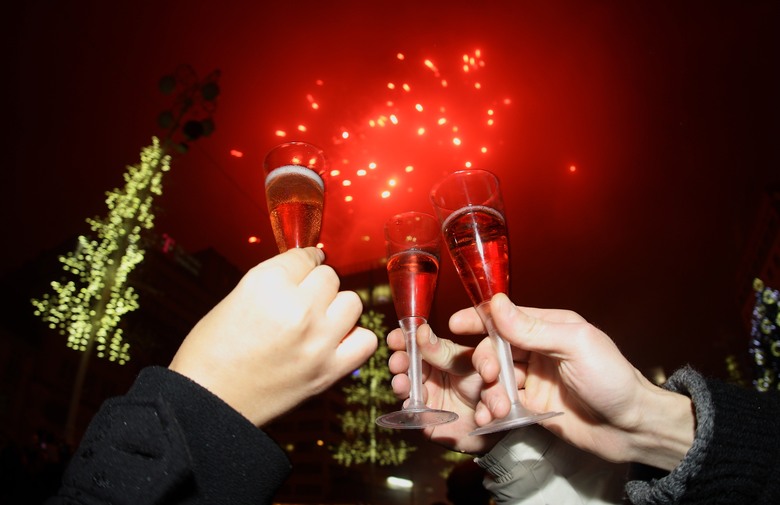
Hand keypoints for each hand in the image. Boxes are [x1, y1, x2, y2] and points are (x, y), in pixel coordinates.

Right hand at [170, 247, 377, 426]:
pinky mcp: (328, 370)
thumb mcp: (235, 299)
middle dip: (316, 286)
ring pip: (352, 302)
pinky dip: (355, 339)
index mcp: (267, 284)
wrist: (208, 403)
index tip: (305, 267)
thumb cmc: (211, 353)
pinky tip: (335, 341)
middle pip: (329, 277)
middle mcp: (297, 307)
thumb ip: (273, 281)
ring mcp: (317, 339)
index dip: (303, 263)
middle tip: (303, 300)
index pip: (305, 256)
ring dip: (337, 308)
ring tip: (319, 320)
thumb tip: (303, 271)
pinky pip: (366, 340)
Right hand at [387, 324, 503, 454]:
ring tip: (402, 382)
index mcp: (441, 353)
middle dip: (400, 360)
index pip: (417, 341)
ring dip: (402, 383)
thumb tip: (422, 331)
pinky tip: (411, 404)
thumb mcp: (472, 363)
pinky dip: (410, 408)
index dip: (406, 337)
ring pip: (406, 386)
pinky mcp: (427, 419)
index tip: (397, 336)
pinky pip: (413, 413)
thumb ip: (446, 351)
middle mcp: (430, 373)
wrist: (505, 423)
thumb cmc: (495, 386)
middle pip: (407, 363)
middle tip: (398, 360)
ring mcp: (427, 395)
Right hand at [462, 293, 694, 469]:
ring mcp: (532, 379)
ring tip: (497, 408)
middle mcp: (536, 349)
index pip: (505, 316)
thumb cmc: (612, 379)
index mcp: (548, 326)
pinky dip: (491, 409)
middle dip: (484, 362)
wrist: (631, 428)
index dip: (479, 318)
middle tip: (488, 377)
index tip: (455, 323)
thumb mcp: (574, 345)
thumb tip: (497, 304)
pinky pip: (500, 403)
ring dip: (488, 391)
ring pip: (494, 378)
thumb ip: (533, 328)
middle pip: (494, 349)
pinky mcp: (529, 406)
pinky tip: (490, 419)